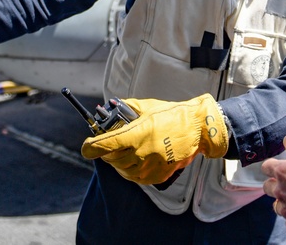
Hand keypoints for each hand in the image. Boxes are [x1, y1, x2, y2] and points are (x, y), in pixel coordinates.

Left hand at [82, 94, 228, 184]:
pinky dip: (131, 172)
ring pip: (122, 171)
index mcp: (137, 133)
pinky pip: (136, 178)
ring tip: (122, 153)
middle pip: (111, 159)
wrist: (197, 128)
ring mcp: (151, 166)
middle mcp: (142, 152)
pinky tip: (134, 163)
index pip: (105, 145)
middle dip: (106, 153)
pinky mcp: (158, 175)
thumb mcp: (148, 107)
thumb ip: (128, 108)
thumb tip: (110, 107)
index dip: (91, 148)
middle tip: (108, 146)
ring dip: (118, 163)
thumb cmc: (172, 114)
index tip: (87, 147)